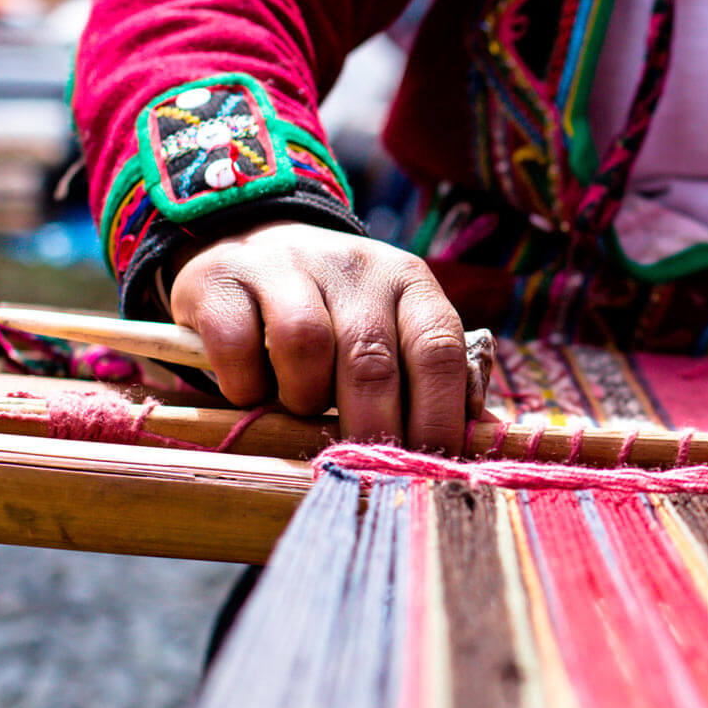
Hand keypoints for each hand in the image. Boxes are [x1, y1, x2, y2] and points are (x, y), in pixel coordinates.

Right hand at [169, 220, 467, 451]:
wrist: (253, 242)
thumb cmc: (337, 312)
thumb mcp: (394, 330)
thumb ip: (436, 378)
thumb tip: (485, 439)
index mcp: (410, 282)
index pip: (439, 350)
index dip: (439, 416)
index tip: (431, 465)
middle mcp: (355, 266)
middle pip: (373, 359)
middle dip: (374, 427)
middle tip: (367, 465)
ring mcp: (286, 265)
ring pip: (305, 346)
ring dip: (304, 398)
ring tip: (301, 408)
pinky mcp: (222, 278)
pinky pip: (238, 347)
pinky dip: (245, 384)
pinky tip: (252, 390)